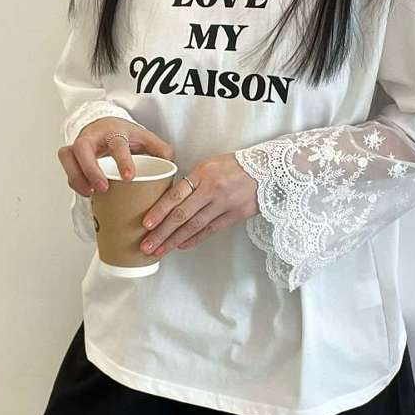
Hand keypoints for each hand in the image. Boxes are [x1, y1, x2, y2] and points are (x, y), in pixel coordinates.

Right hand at [57, 117, 174, 195]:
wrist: (105, 126)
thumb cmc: (125, 136)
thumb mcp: (145, 138)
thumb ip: (160, 149)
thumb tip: (170, 163)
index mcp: (115, 130)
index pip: (117, 143)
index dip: (122, 160)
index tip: (129, 178)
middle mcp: (93, 135)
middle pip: (83, 147)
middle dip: (90, 169)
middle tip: (102, 188)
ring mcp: (79, 144)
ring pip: (68, 156)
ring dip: (76, 176)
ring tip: (89, 193)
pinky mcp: (71, 155)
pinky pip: (67, 168)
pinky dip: (74, 181)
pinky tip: (86, 193)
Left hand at [138, 152, 258, 257]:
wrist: (268, 169)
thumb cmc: (235, 166)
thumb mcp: (210, 165)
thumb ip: (192, 181)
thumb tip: (172, 200)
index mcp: (202, 174)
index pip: (175, 195)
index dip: (159, 211)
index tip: (145, 224)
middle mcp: (212, 189)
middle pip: (181, 215)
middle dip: (162, 232)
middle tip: (146, 245)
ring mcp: (224, 204)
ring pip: (194, 226)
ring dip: (174, 240)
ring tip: (160, 250)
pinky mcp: (236, 215)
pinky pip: (211, 230)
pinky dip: (195, 239)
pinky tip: (181, 246)